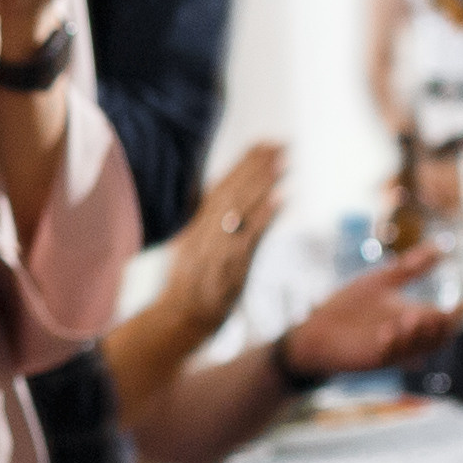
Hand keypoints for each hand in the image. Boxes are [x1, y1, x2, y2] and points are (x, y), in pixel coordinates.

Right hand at [157, 142, 285, 335]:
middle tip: (280, 142)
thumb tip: (220, 198)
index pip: (221, 185)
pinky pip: (250, 237)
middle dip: (257, 166)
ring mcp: (216, 248)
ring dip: (263, 183)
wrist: (178, 319)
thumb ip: (205, 222)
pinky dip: (265, 216)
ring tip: (284, 161)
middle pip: (232, 191)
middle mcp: (204, 231)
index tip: (262, 143)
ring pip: (241, 209)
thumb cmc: (189, 286)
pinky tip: (282, 198)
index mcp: (196, 224)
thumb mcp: (189, 247)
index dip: (243, 163)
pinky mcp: (230, 267)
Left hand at [283, 251, 446, 376]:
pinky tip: (386, 331)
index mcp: (415, 318)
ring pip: (415, 349)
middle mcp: (408, 337)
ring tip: (413, 316)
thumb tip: (440, 247)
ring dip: (416, 335)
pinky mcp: (373, 359)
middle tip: (442, 314)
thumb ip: (410, 267)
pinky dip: (389, 345)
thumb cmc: (350, 306)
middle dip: (442, 329)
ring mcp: (392, 350)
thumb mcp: (383, 281)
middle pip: (437, 339)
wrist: (317, 327)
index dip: (458, 316)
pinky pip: (387, 356)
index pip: (446, 321)